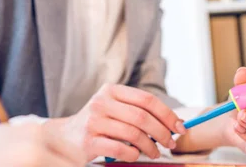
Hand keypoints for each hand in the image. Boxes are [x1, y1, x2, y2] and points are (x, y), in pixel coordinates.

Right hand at [44, 84, 185, 161]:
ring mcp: (94, 121)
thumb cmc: (98, 123)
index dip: (167, 114)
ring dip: (150, 147)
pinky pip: (120, 149)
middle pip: (142, 117)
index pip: (146, 99)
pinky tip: (134, 155)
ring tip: (154, 152)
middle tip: (170, 143)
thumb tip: (174, 123)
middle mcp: (101, 102)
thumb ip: (138, 111)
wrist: (65, 137)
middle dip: (162, 132)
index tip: (180, 127)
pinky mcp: (89, 141)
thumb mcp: (114, 108)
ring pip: (133, 134)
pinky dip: (133, 154)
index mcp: (110, 90)